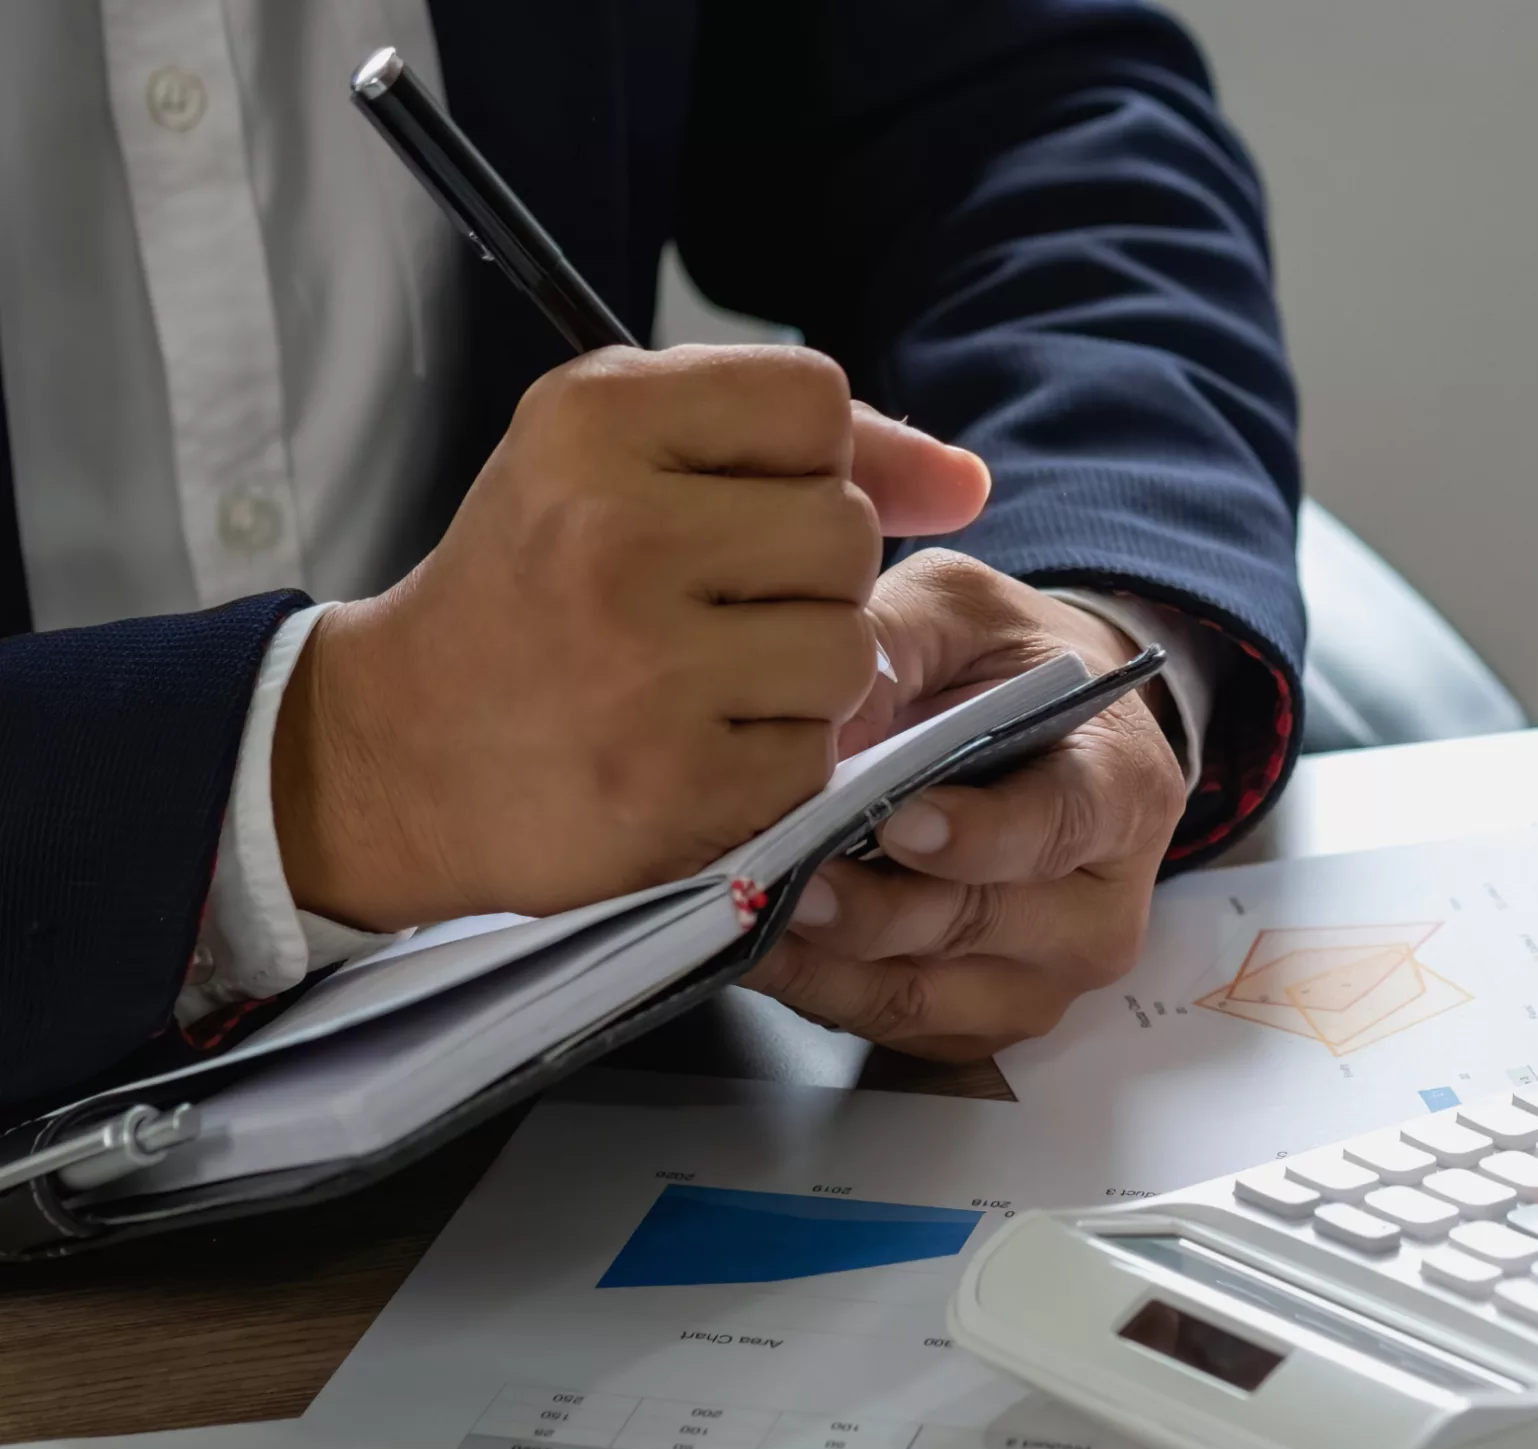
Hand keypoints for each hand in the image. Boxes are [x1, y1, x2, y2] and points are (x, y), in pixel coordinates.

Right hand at [272, 345, 988, 928]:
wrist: (395, 753)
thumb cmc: (532, 588)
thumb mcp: (618, 462)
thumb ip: (803, 447)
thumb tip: (971, 484)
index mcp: (595, 420)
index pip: (814, 402)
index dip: (808, 463)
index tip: (741, 511)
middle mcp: (615, 531)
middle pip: (846, 531)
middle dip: (806, 579)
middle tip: (708, 611)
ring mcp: (646, 668)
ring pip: (850, 648)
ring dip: (801, 677)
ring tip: (703, 683)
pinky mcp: (678, 784)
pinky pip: (817, 754)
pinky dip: (773, 762)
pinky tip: (691, 750)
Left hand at [742, 550, 1187, 1056]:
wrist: (1044, 740)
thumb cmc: (1007, 671)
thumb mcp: (966, 613)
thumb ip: (901, 639)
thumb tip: (826, 716)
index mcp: (1124, 791)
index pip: (1061, 826)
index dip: (981, 834)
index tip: (902, 820)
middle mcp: (1100, 906)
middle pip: (979, 924)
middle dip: (873, 907)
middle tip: (787, 877)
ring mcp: (1043, 978)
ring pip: (926, 992)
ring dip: (830, 962)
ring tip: (754, 915)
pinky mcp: (982, 1022)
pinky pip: (892, 1025)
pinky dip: (820, 991)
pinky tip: (764, 946)